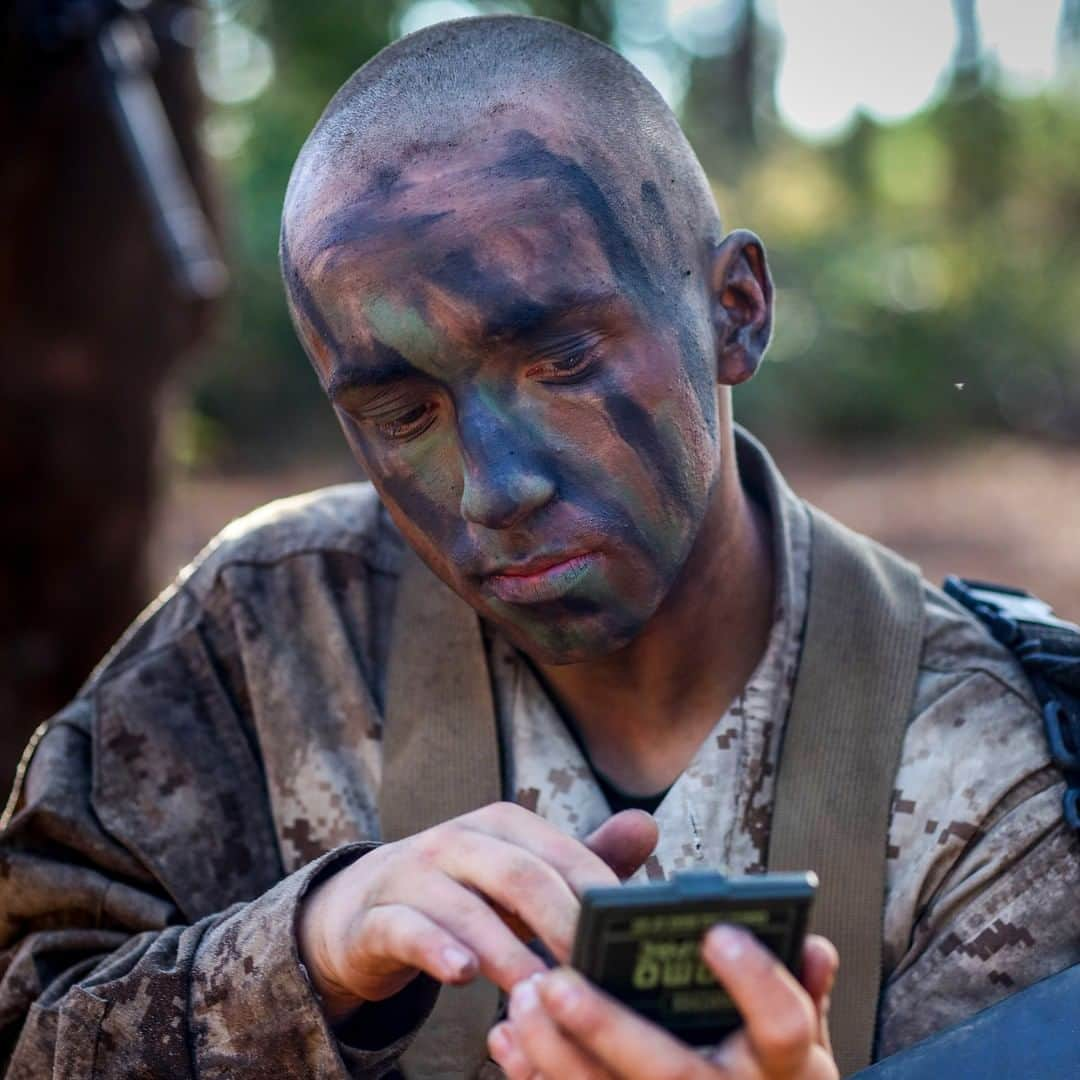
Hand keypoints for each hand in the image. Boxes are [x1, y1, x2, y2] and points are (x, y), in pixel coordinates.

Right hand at [297, 803, 657, 1021]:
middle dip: (561, 924)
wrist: (359, 909)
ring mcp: (413, 876)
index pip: (561, 852)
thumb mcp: (519, 875)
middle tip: (594, 973)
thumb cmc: (460, 893)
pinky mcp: (377, 918)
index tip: (626, 936)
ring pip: (467, 908)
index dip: (596, 892)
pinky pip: (408, 930)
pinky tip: (464, 975)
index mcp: (500, 825)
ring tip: (540, 993)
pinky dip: (437, 950)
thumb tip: (647, 825)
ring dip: (508, 953)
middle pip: (520, 876)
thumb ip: (578, 859)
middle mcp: (457, 840)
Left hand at [489, 929, 838, 1079]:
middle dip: (607, 1028)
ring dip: (556, 1054)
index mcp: (784, 1067)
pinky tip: (507, 1039)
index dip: (755, 980)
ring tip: (523, 999)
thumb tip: (813, 943)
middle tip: (558, 980)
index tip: (718, 931)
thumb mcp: (804, 1046)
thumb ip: (801, 992)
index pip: (782, 1023)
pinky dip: (537, 1079)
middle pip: (670, 1070)